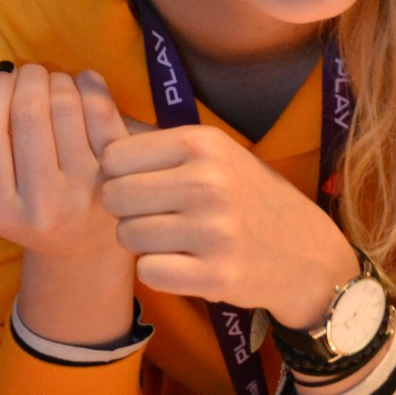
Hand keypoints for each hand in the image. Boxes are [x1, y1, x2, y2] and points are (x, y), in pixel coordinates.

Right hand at [0, 64, 150, 261]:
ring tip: (52, 83)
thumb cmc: (24, 205)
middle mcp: (42, 204)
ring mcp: (84, 189)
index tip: (0, 75)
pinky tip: (81, 85)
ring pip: (66, 103)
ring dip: (56, 78)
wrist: (81, 246)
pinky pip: (101, 108)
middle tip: (29, 73)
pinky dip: (88, 83)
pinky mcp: (117, 172)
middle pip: (28, 111)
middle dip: (27, 76)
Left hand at [97, 122, 358, 326]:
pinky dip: (157, 270)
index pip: (114, 156)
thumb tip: (91, 119)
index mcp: (203, 142)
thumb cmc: (245, 194)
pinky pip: (148, 272)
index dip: (117, 174)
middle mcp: (207, 181)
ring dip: (141, 242)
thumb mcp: (212, 152)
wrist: (304, 251)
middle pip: (114, 197)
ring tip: (171, 238)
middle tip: (153, 215)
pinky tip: (182, 263)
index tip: (138, 183)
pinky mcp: (216, 275)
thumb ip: (155, 142)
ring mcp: (213, 230)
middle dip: (125, 210)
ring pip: (127, 236)